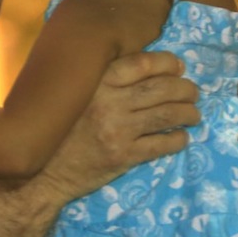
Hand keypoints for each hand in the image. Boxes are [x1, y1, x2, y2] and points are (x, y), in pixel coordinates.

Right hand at [38, 49, 199, 202]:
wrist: (44, 174)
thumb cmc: (61, 132)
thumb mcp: (76, 97)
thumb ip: (104, 81)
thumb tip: (146, 68)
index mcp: (97, 82)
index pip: (143, 63)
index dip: (168, 62)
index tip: (179, 66)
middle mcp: (110, 102)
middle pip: (162, 88)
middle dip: (186, 88)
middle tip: (193, 93)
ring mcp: (118, 130)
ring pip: (168, 114)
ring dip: (189, 113)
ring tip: (194, 114)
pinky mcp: (125, 156)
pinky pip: (163, 144)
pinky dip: (179, 139)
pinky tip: (182, 137)